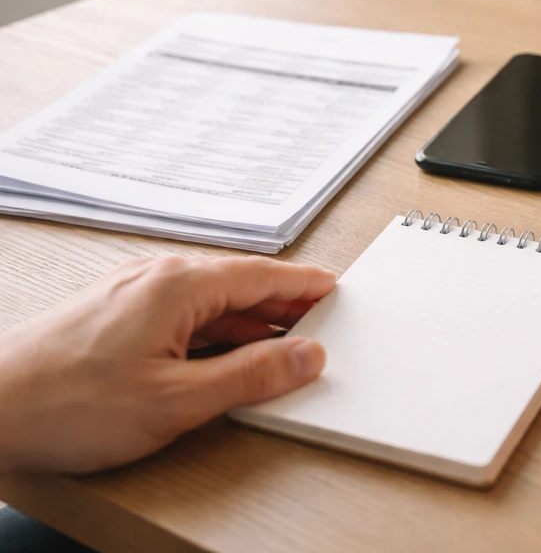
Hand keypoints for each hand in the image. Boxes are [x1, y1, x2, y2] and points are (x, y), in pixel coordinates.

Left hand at [0, 255, 336, 473]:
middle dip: (282, 305)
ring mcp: (132, 294)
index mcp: (180, 285)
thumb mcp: (178, 400)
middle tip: (317, 325)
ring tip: (277, 346)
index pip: (264, 276)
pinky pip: (181, 314)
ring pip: (209, 302)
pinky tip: (218, 357)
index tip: (335, 290)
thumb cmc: (66, 402)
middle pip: (238, 285)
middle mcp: (157, 278)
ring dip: (247, 322)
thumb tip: (305, 356)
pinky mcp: (114, 316)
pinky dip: (213, 331)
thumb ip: (252, 375)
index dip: (306, 285)